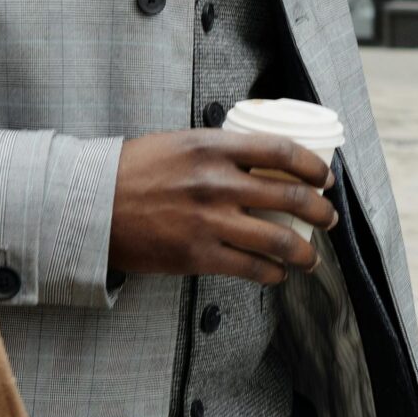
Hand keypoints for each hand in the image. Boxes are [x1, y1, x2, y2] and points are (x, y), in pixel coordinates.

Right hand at [107, 130, 337, 285]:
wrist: (88, 204)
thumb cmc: (133, 171)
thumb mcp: (181, 142)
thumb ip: (220, 150)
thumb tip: (261, 160)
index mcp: (214, 147)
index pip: (282, 152)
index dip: (312, 167)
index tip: (324, 178)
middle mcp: (217, 183)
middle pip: (290, 197)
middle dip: (320, 211)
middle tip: (328, 218)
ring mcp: (208, 221)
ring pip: (278, 240)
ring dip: (304, 252)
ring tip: (312, 257)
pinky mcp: (196, 255)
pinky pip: (250, 268)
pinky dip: (272, 274)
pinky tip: (278, 274)